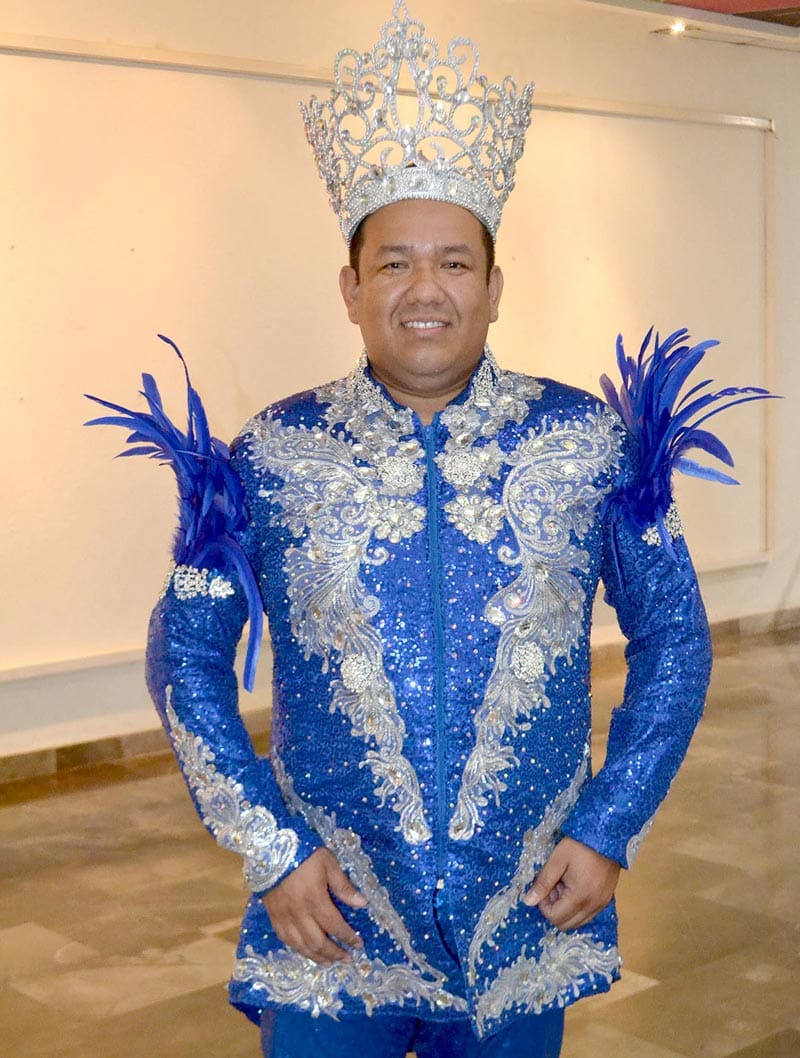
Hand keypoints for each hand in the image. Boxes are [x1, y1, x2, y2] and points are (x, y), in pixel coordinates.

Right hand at [262, 847, 367, 965]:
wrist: (271, 848)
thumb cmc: (304, 854)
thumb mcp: (328, 863)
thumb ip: (343, 886)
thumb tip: (362, 903)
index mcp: (315, 899)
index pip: (334, 925)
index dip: (348, 937)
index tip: (359, 944)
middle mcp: (299, 913)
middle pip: (318, 941)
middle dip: (335, 953)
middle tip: (347, 959)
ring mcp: (284, 917)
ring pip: (301, 945)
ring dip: (317, 957)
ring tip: (329, 963)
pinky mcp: (273, 916)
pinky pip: (285, 939)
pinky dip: (297, 949)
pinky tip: (305, 951)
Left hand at [522, 837, 620, 930]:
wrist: (606, 835)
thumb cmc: (579, 845)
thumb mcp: (557, 860)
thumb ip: (543, 882)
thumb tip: (528, 902)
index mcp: (580, 897)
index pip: (555, 917)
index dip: (544, 906)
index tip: (544, 888)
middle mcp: (593, 906)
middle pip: (566, 924)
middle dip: (555, 908)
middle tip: (553, 887)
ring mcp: (602, 904)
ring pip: (577, 922)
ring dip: (566, 909)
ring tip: (564, 885)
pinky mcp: (606, 900)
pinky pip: (588, 914)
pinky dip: (577, 906)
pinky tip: (575, 886)